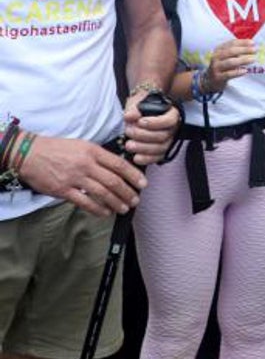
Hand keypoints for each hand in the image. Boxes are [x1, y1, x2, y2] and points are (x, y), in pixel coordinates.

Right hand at [20, 136, 146, 215]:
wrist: (28, 154)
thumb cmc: (56, 149)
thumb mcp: (81, 145)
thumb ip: (98, 156)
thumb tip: (117, 168)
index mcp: (92, 151)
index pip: (119, 164)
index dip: (133, 175)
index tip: (142, 184)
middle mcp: (86, 164)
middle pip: (113, 181)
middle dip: (128, 193)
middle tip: (135, 200)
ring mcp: (74, 178)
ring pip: (102, 193)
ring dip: (116, 203)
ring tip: (124, 208)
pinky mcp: (63, 190)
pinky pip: (84, 202)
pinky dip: (97, 209)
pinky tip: (105, 213)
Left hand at [121, 92, 179, 166]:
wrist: (139, 115)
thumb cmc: (141, 107)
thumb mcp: (137, 102)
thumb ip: (133, 108)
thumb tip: (129, 116)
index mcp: (172, 114)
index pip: (169, 120)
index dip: (155, 123)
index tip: (140, 122)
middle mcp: (173, 128)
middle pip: (163, 136)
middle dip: (144, 136)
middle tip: (129, 132)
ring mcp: (169, 141)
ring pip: (161, 148)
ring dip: (143, 148)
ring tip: (129, 145)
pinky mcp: (162, 151)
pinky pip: (158, 158)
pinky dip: (147, 159)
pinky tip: (136, 157)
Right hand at [205, 38, 257, 92]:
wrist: (209, 80)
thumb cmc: (222, 66)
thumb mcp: (226, 57)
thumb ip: (236, 52)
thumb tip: (252, 46)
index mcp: (219, 50)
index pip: (231, 43)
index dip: (242, 42)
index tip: (253, 43)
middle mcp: (216, 57)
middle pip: (231, 51)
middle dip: (244, 50)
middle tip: (255, 50)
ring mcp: (216, 67)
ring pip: (230, 62)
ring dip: (243, 60)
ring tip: (253, 59)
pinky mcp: (218, 77)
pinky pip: (228, 74)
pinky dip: (238, 72)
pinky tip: (246, 71)